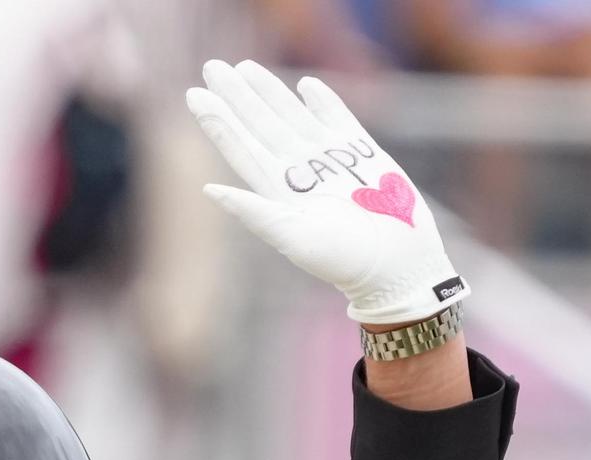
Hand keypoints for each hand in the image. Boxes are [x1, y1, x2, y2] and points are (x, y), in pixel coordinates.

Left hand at [187, 60, 466, 329]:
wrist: (396, 261)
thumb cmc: (344, 259)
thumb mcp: (294, 238)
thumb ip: (255, 213)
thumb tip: (209, 189)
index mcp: (279, 192)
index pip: (241, 149)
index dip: (218, 122)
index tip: (194, 95)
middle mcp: (300, 173)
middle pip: (261, 125)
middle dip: (236, 96)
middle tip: (212, 67)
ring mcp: (330, 160)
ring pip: (292, 116)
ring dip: (269, 92)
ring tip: (246, 68)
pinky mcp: (362, 153)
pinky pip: (337, 119)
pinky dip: (323, 101)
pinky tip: (306, 85)